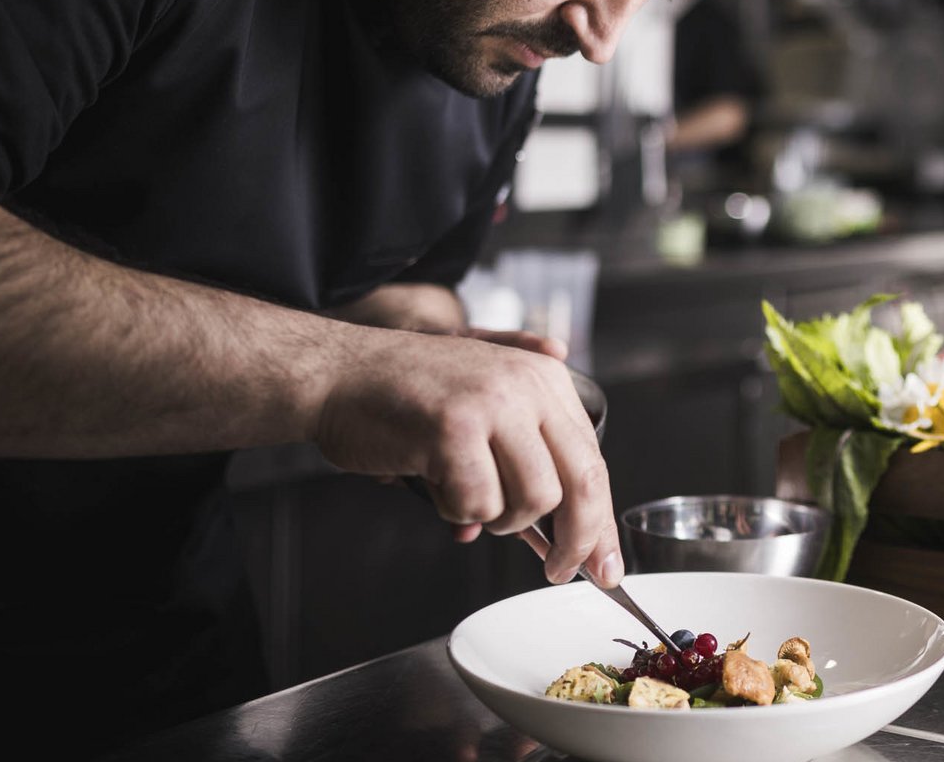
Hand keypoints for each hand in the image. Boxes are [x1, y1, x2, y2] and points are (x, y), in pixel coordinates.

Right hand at [315, 331, 620, 586]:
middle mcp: (528, 384)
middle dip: (575, 541)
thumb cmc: (406, 399)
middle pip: (581, 483)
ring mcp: (492, 403)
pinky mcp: (454, 428)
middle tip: (558, 571)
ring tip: (462, 492)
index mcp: (545, 378)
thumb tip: (569, 534)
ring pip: (531, 500)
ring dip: (496, 518)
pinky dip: (455, 510)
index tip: (605, 564)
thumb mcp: (485, 411)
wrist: (338, 374)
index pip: (592, 461)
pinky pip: (477, 504)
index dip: (601, 522)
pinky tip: (433, 481)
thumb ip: (529, 460)